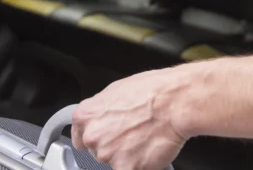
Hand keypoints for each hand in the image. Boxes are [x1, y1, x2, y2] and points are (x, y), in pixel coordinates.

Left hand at [71, 68, 188, 169]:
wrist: (174, 103)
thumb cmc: (152, 92)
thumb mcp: (117, 91)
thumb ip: (102, 110)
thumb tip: (103, 117)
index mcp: (86, 115)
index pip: (78, 138)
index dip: (94, 139)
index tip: (101, 140)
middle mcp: (92, 136)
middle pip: (97, 152)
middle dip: (113, 147)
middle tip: (132, 136)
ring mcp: (108, 154)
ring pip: (115, 162)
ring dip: (128, 157)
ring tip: (144, 140)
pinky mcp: (125, 169)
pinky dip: (141, 166)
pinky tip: (150, 151)